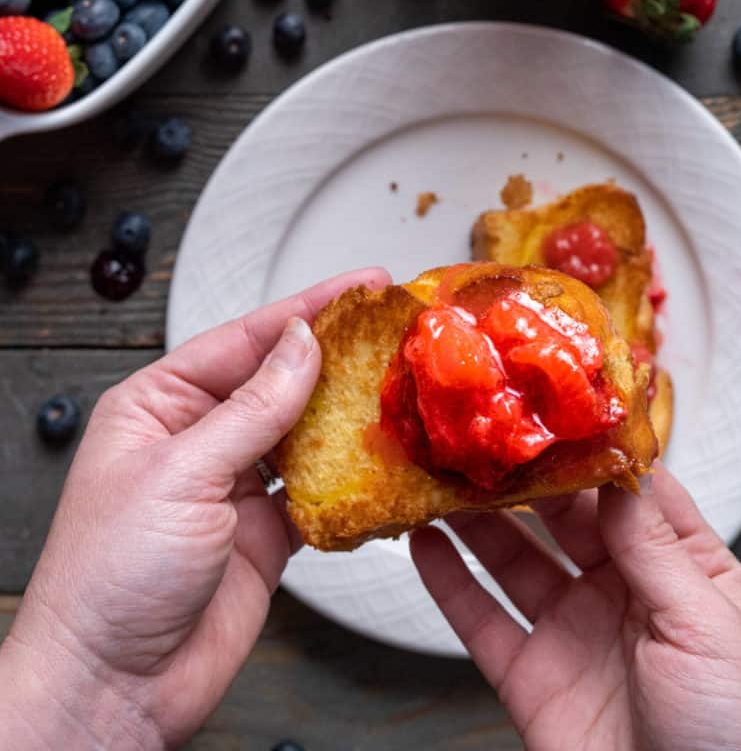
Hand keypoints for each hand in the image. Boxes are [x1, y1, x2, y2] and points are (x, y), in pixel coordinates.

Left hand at [0, 268, 389, 750]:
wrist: (113, 687)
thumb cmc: (109, 577)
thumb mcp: (181, 472)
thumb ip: (252, 408)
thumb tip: (301, 345)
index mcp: (158, 405)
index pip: (243, 340)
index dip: (304, 309)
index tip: (358, 287)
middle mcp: (197, 439)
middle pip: (279, 380)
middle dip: (334, 357)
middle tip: (391, 330)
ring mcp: (233, 486)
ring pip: (303, 431)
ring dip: (346, 414)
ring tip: (397, 384)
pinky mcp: (265, 533)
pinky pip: (318, 491)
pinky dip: (348, 477)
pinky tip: (378, 458)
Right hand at [412, 465, 740, 750]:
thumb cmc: (740, 735)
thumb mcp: (708, 627)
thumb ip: (654, 548)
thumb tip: (617, 473)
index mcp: (681, 573)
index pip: (632, 493)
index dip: (594, 451)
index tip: (555, 409)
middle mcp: (622, 593)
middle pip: (562, 518)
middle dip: (524, 477)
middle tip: (483, 435)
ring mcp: (574, 633)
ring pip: (514, 559)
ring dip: (476, 519)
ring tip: (442, 475)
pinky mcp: (533, 679)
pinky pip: (482, 622)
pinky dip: (448, 582)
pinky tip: (425, 544)